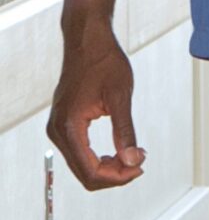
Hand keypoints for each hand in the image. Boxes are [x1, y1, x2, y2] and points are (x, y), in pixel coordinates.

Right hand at [49, 21, 143, 190]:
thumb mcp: (120, 98)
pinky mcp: (63, 124)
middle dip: (114, 175)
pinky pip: (79, 153)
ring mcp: (57, 128)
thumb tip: (132, 161)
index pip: (90, 170)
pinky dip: (100, 158)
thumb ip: (125, 132)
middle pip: (84, 173)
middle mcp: (57, 130)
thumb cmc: (104, 63)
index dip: (118, 177)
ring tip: (133, 154)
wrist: (87, 42)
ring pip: (81, 166)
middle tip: (140, 161)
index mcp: (69, 126)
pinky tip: (120, 150)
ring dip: (108, 168)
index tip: (141, 166)